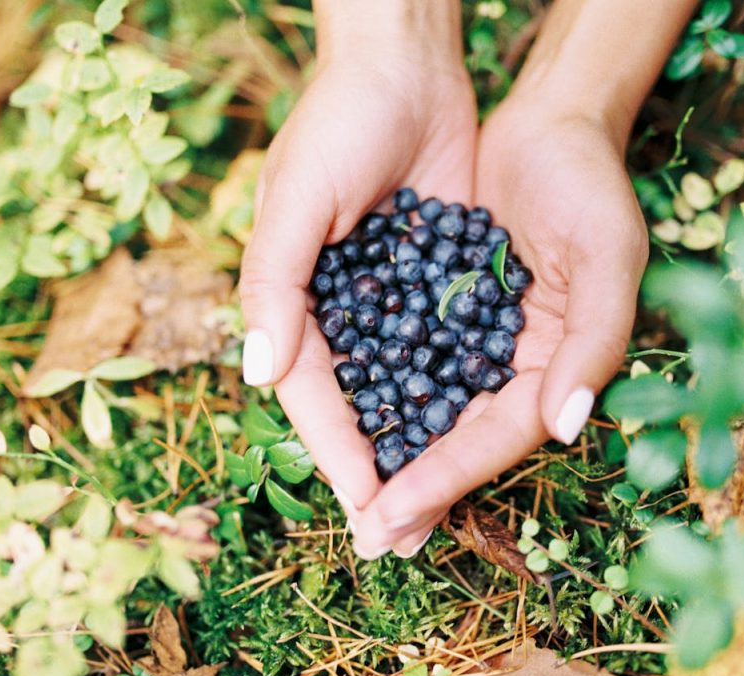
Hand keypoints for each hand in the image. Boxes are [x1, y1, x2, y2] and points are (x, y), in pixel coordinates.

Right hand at [240, 7, 476, 515]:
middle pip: (362, 407)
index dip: (338, 454)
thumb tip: (258, 372)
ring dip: (426, 448)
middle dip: (384, 471)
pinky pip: (450, 351)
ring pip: (410, 392)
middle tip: (404, 537)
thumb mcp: (296, 199)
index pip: (314, 396)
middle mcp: (342, 311)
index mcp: (295, 302)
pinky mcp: (440, 282)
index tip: (368, 509)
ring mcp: (393, 301)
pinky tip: (485, 435)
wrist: (407, 69)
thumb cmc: (338, 125)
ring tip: (445, 506)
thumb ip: (274, 285)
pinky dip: (462, 394)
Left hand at [350, 95, 648, 558]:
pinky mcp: (440, 305)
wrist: (550, 122)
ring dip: (391, 454)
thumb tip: (564, 429)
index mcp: (557, 364)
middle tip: (370, 539)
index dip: (449, 477)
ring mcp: (475, 337)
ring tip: (350, 501)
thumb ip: (594, 344)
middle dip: (417, 488)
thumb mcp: (608, 257)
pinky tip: (340, 421)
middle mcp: (516, 363)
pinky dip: (375, 391)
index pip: (500, 435)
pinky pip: (403, 357)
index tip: (393, 517)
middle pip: (461, 437)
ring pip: (428, 408)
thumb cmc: (589, 186)